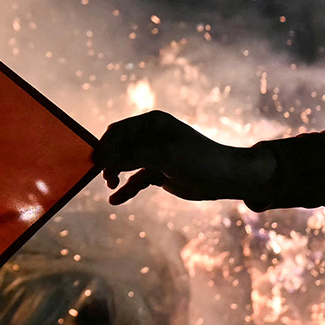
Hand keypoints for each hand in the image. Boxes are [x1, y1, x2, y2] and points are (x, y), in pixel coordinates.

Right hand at [93, 110, 274, 204]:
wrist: (226, 178)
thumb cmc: (199, 159)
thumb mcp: (164, 155)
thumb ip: (133, 156)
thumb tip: (104, 160)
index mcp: (152, 123)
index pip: (118, 131)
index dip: (105, 146)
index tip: (98, 163)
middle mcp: (150, 136)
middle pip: (117, 147)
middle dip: (108, 161)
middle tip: (105, 177)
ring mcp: (153, 154)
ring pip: (123, 164)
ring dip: (114, 174)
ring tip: (111, 186)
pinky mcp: (157, 172)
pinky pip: (135, 180)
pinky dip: (125, 189)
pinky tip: (115, 200)